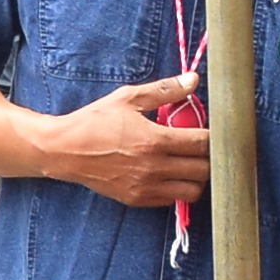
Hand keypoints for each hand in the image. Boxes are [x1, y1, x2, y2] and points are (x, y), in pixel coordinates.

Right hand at [30, 75, 211, 209]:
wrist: (65, 150)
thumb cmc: (95, 121)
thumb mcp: (129, 98)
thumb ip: (165, 90)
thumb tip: (194, 79)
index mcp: (155, 140)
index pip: (203, 143)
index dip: (213, 137)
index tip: (210, 131)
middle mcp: (154, 167)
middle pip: (203, 170)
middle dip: (208, 158)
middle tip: (202, 148)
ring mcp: (146, 187)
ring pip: (192, 192)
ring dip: (197, 178)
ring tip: (189, 163)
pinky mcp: (137, 199)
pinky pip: (172, 200)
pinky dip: (178, 189)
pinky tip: (170, 174)